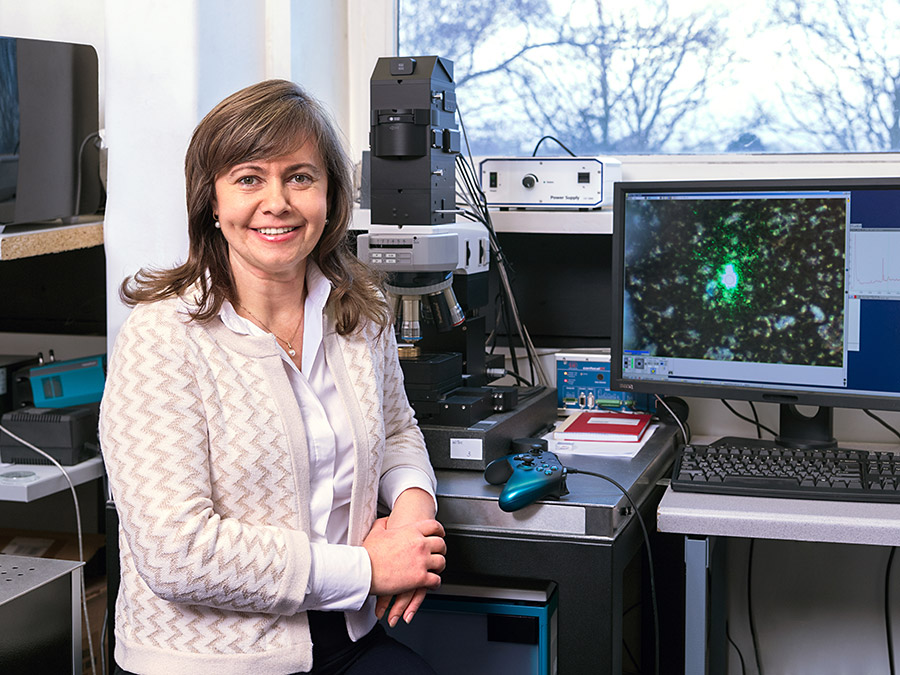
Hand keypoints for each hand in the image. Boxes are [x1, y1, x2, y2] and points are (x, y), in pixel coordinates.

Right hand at [374, 488, 443, 625]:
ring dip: (439, 566)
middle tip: (439, 553)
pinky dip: (435, 582)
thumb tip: (386, 520)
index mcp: (411, 531)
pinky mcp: (420, 578)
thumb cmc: (368, 554)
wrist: (364, 571)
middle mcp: (419, 544)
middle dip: (441, 549)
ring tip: (436, 569)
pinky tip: (432, 583)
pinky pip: (436, 580)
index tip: (440, 535)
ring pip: (441, 562)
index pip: (434, 526)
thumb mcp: (376, 532)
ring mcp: (421, 561)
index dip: (439, 531)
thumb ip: (383, 523)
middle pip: (441, 544)